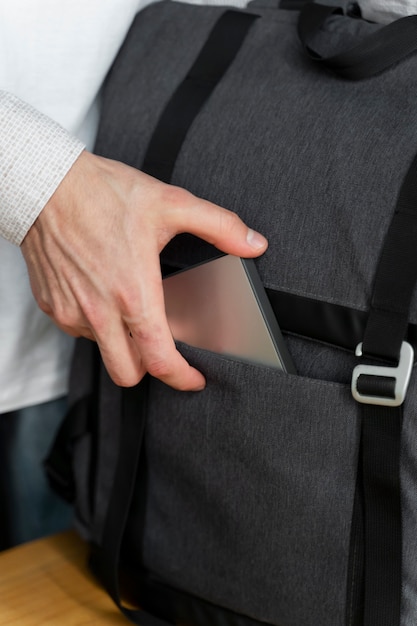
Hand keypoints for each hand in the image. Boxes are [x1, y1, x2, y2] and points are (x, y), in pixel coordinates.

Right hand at [21, 150, 267, 389]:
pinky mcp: (52, 306)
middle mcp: (100, 311)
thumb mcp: (170, 204)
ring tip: (129, 309)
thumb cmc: (102, 193)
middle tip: (162, 349)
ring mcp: (72, 312)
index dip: (182, 378)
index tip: (193, 378)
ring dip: (120, 343)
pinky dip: (96, 324)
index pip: (159, 360)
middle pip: (127, 374)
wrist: (45, 184)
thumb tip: (254, 243)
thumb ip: (219, 226)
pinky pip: (79, 331)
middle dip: (149, 369)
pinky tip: (102, 294)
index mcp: (133, 293)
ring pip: (102, 351)